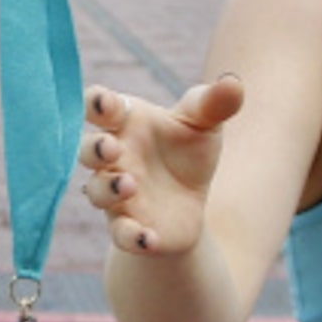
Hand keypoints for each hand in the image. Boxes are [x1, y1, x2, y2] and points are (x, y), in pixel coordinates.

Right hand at [79, 77, 243, 256]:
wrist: (192, 201)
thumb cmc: (187, 151)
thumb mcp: (204, 123)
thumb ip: (214, 103)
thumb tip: (234, 82)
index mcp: (124, 123)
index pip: (97, 106)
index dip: (96, 103)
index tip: (106, 104)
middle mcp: (113, 158)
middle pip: (88, 151)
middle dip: (94, 148)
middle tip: (110, 147)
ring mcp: (117, 195)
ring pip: (98, 192)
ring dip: (108, 188)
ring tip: (130, 184)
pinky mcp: (130, 227)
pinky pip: (121, 235)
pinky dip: (131, 237)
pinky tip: (148, 239)